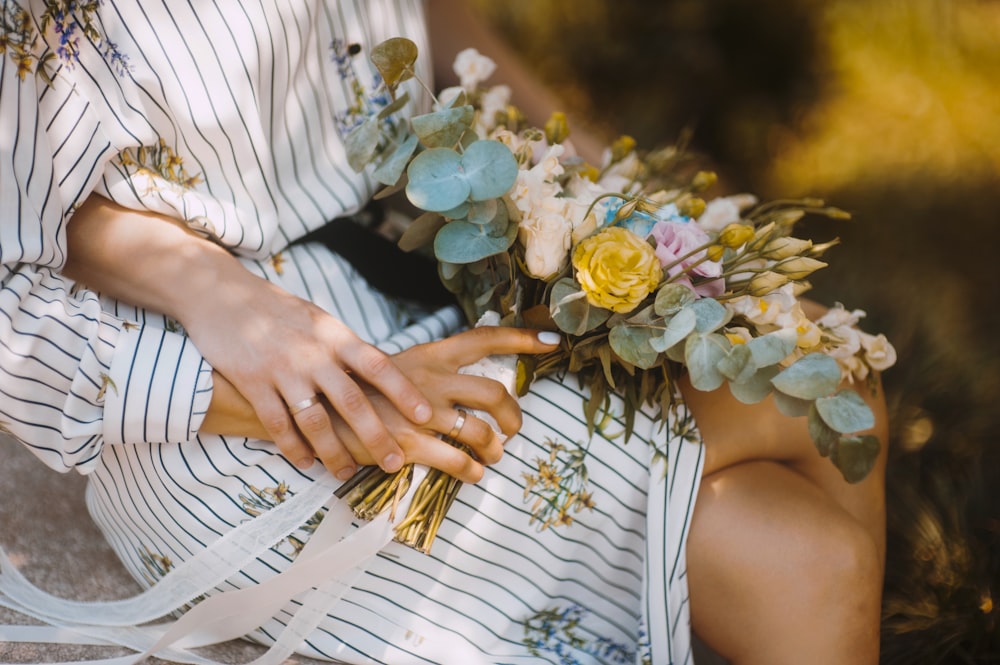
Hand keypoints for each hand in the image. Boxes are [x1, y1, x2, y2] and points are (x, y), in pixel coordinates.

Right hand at [64, 195, 432, 479]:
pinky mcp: (252, 382)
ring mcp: (282, 369)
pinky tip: (306, 463)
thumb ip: (346, 349)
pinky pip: (278, 424)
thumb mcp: (319, 321)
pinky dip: (294, 448)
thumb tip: (380, 377)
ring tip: (347, 473)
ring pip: (315, 422)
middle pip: (352, 402)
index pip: (379, 366)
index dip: (405, 392)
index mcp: (335, 336)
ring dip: (334, 452)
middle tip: (395, 462)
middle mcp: (313, 353)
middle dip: (376, 437)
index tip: (426, 415)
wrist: (220, 293)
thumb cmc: (279, 311)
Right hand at [324, 326, 560, 482]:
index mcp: (431, 355)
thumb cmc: (359, 389)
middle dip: (514, 416)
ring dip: (495, 449)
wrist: (315, 407)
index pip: (485, 337)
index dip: (523, 338)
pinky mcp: (408, 442)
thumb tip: (463, 384)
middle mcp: (431, 379)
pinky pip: (455, 460)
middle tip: (514, 430)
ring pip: (480, 431)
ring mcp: (420, 411)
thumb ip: (430, 372)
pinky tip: (472, 474)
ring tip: (494, 458)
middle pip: (494, 392)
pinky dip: (471, 471)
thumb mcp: (396, 368)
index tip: (554, 340)